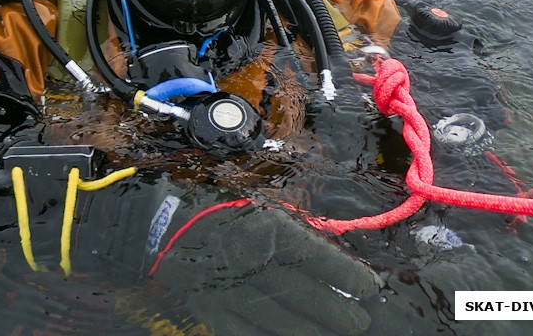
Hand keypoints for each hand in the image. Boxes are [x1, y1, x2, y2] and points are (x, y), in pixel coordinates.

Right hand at [151, 202, 382, 335]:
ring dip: (314, 332)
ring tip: (335, 334)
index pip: (319, 258)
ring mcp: (235, 292)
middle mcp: (256, 263)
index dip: (347, 276)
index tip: (369, 287)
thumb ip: (292, 231)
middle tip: (360, 323)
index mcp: (269, 230)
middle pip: (308, 297)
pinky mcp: (216, 313)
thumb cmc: (219, 212)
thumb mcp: (260, 210)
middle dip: (339, 314)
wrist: (164, 228)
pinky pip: (251, 334)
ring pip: (285, 323)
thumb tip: (328, 251)